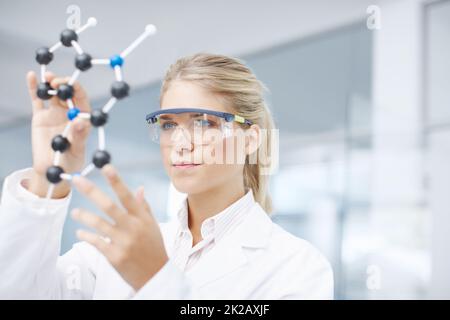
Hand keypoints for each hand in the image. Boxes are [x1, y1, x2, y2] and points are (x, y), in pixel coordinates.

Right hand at [27, 71, 91, 198]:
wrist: (51, 170)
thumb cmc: (69, 163)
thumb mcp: (75, 151)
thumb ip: (78, 137)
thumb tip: (81, 122)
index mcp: (83, 120)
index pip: (82, 100)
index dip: (77, 90)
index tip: (71, 85)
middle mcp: (70, 114)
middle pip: (68, 93)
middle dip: (64, 85)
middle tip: (58, 82)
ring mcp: (55, 113)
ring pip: (54, 94)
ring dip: (52, 83)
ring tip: (48, 77)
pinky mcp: (41, 116)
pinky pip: (37, 100)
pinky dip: (34, 88)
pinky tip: (31, 75)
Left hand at [70, 164, 167, 290]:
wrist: (155, 275)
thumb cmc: (154, 247)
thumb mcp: (152, 225)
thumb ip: (143, 206)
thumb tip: (139, 188)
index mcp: (142, 218)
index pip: (127, 195)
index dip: (116, 180)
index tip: (106, 167)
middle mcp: (133, 228)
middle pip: (109, 206)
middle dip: (92, 191)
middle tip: (77, 180)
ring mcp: (123, 243)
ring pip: (98, 224)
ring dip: (84, 216)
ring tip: (75, 212)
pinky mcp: (114, 256)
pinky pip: (95, 242)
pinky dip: (85, 236)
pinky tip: (80, 232)